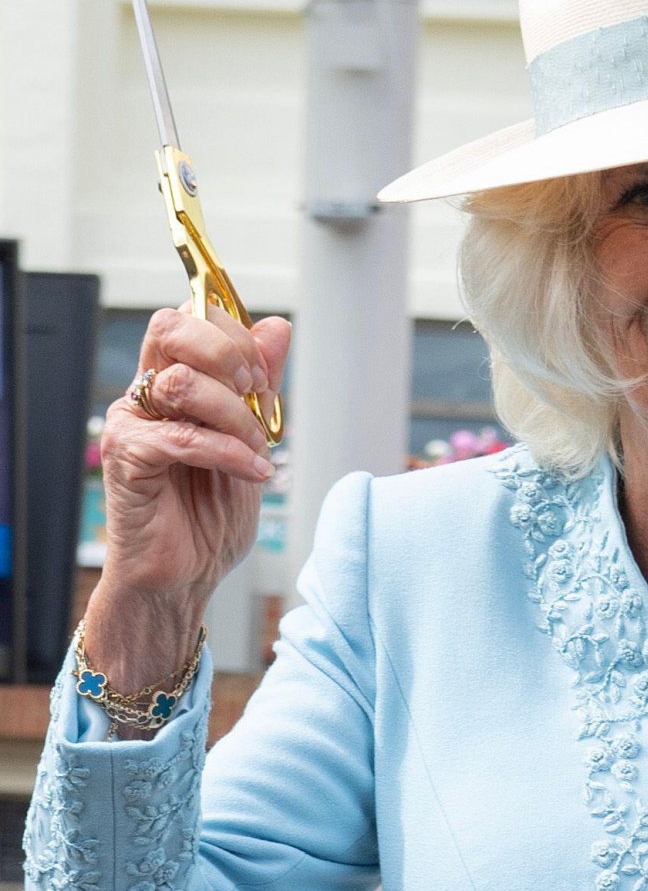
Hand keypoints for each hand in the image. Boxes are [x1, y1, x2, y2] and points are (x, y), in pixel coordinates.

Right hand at [99, 304, 289, 604]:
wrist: (189, 574)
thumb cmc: (212, 512)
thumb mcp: (253, 437)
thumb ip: (261, 384)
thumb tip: (276, 327)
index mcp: (173, 379)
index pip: (191, 316)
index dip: (236, 335)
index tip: (264, 376)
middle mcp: (146, 393)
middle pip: (171, 327)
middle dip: (227, 352)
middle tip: (255, 392)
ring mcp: (131, 423)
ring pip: (182, 383)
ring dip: (234, 415)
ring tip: (258, 449)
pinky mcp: (127, 458)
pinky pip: (181, 437)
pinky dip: (228, 453)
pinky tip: (254, 472)